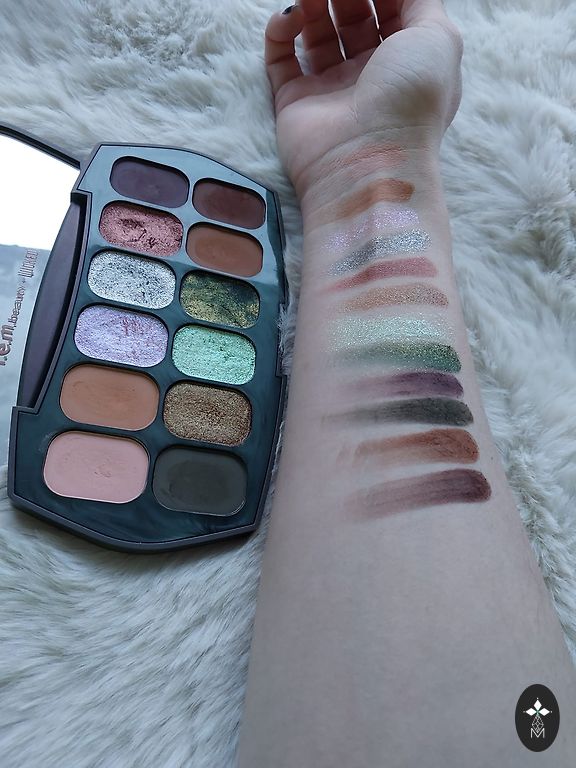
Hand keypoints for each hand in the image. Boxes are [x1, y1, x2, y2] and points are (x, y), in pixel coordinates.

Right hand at [265, 0, 462, 197]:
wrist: (369, 162)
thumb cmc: (410, 100)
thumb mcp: (437, 37)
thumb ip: (422, 0)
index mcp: (407, 60)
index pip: (391, 9)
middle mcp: (371, 74)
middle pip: (352, 14)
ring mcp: (332, 89)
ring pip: (316, 32)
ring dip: (311, 4)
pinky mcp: (296, 102)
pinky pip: (282, 59)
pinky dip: (280, 32)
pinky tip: (289, 18)